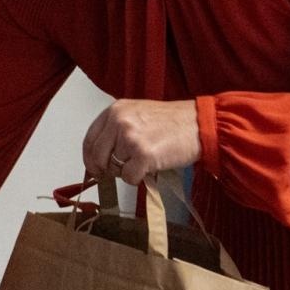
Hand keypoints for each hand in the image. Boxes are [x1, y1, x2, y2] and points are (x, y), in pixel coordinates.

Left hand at [82, 99, 199, 184]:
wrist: (199, 124)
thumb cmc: (172, 121)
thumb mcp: (137, 114)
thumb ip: (116, 129)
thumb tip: (100, 155)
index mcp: (115, 110)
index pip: (89, 139)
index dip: (89, 158)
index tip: (93, 168)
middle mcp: (119, 122)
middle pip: (97, 156)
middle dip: (105, 169)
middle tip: (118, 172)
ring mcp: (130, 138)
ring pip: (114, 168)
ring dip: (127, 171)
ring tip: (145, 160)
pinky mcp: (143, 155)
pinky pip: (128, 177)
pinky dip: (138, 178)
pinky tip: (150, 167)